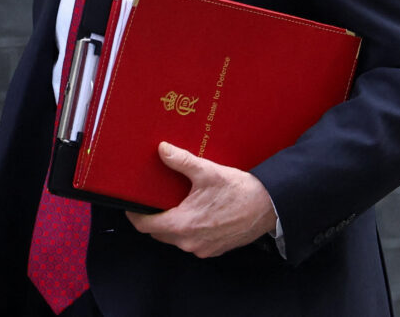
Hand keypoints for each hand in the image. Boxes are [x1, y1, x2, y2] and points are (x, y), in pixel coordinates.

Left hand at [126, 141, 277, 257]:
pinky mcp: (215, 249)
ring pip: (175, 238)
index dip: (134, 214)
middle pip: (159, 233)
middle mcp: (190, 242)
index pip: (145, 226)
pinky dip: (188, 229)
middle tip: (153, 199)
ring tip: (175, 202)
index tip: (131, 203)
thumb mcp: (207, 171)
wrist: (269, 207)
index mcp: (183, 225)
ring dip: (172, 223)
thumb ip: (181, 161)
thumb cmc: (239, 191)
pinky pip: (192, 242)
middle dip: (153, 217)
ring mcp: (203, 249)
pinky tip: (195, 212)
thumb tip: (162, 149)